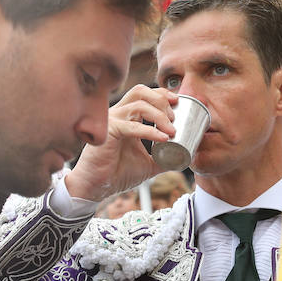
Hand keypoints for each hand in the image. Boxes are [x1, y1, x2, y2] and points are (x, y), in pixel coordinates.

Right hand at [64, 84, 176, 202]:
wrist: (96, 188)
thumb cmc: (117, 173)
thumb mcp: (148, 163)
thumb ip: (165, 157)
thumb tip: (184, 157)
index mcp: (126, 117)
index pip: (144, 95)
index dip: (162, 94)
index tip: (177, 103)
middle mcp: (118, 114)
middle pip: (141, 92)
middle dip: (162, 100)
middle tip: (175, 118)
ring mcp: (112, 121)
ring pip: (139, 105)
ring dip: (160, 115)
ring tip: (171, 130)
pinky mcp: (108, 132)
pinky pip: (132, 126)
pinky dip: (150, 131)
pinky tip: (163, 138)